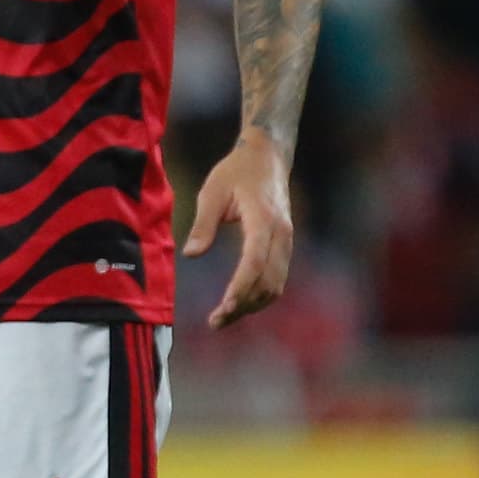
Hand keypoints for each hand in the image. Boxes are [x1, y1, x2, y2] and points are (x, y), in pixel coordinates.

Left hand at [181, 132, 294, 328]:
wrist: (267, 156)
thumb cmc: (236, 171)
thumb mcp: (212, 190)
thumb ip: (203, 223)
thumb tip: (191, 254)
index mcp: (264, 218)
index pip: (255, 262)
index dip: (240, 288)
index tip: (223, 307)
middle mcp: (281, 233)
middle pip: (268, 281)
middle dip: (243, 305)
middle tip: (216, 321)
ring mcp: (287, 241)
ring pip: (276, 284)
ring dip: (252, 305)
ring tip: (224, 317)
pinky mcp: (285, 245)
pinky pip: (277, 278)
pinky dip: (260, 295)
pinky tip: (240, 303)